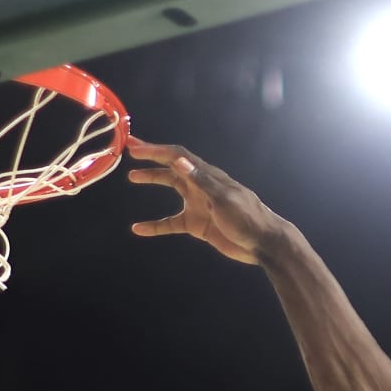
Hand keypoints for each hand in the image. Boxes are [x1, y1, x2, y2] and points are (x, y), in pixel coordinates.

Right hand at [126, 137, 287, 264]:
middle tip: (129, 152)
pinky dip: (155, 225)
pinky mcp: (197, 224)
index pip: (177, 156)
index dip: (155, 150)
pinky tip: (139, 229)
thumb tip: (178, 161)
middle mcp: (200, 186)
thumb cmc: (246, 217)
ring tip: (132, 177)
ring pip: (171, 188)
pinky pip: (171, 222)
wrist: (261, 243)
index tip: (135, 147)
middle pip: (171, 167)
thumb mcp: (223, 199)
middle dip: (150, 158)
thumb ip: (201, 180)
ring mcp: (198, 204)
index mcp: (207, 176)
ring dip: (153, 180)